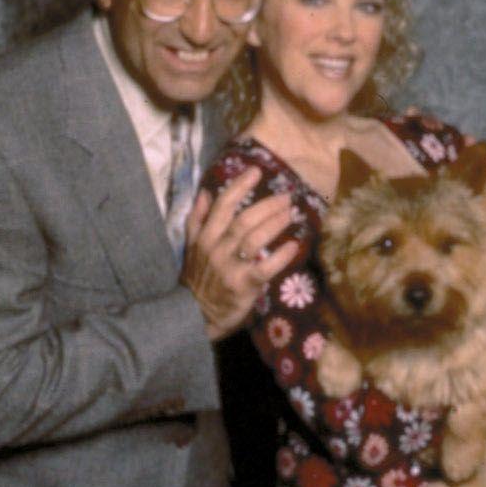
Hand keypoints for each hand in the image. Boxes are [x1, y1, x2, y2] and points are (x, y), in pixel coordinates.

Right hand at [181, 167, 303, 341]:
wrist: (195, 315)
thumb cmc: (198, 279)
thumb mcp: (191, 248)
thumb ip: (197, 220)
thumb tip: (205, 193)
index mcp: (204, 238)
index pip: (222, 207)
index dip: (239, 187)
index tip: (256, 171)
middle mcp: (216, 250)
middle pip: (244, 221)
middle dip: (267, 206)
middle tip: (286, 197)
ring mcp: (230, 269)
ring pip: (254, 240)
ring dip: (275, 224)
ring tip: (291, 214)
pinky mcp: (243, 286)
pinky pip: (265, 268)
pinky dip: (281, 256)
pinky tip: (294, 245)